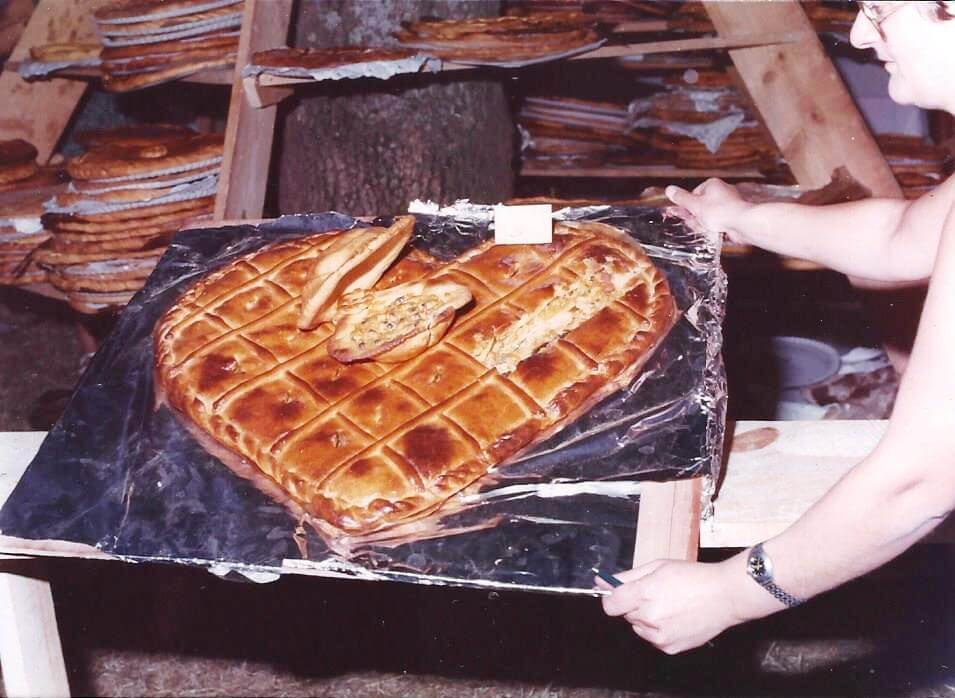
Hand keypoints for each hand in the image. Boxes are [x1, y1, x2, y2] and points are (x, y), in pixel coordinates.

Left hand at [597, 559, 746, 654]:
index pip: (609, 605)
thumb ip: (626, 576)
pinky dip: (659, 630)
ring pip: (639, 627)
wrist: (725, 596)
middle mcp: (649, 617)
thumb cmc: (693, 576)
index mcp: (644, 593)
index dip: (613, 598)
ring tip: (670, 605)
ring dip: (646, 618)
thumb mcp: (657, 566)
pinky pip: (653, 639)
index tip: (621, 594)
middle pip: (625, 614)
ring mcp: (660, 635)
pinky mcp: (670, 647)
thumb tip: (601, 581)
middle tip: (657, 594)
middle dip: (634, 605)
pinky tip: (677, 618)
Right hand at [665, 179, 753, 243]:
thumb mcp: (695, 205)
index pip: (693, 194)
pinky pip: (719, 221)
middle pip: (701, 205)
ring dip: (705, 223)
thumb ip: (681, 198)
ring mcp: (728, 204)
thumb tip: (669, 190)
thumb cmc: (720, 211)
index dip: (688, 206)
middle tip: (694, 223)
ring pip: (709, 215)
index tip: (685, 214)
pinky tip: (714, 231)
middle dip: (696, 216)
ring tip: (706, 228)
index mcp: (712, 185)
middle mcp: (721, 192)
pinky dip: (715, 227)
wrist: (742, 222)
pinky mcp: (733, 216)